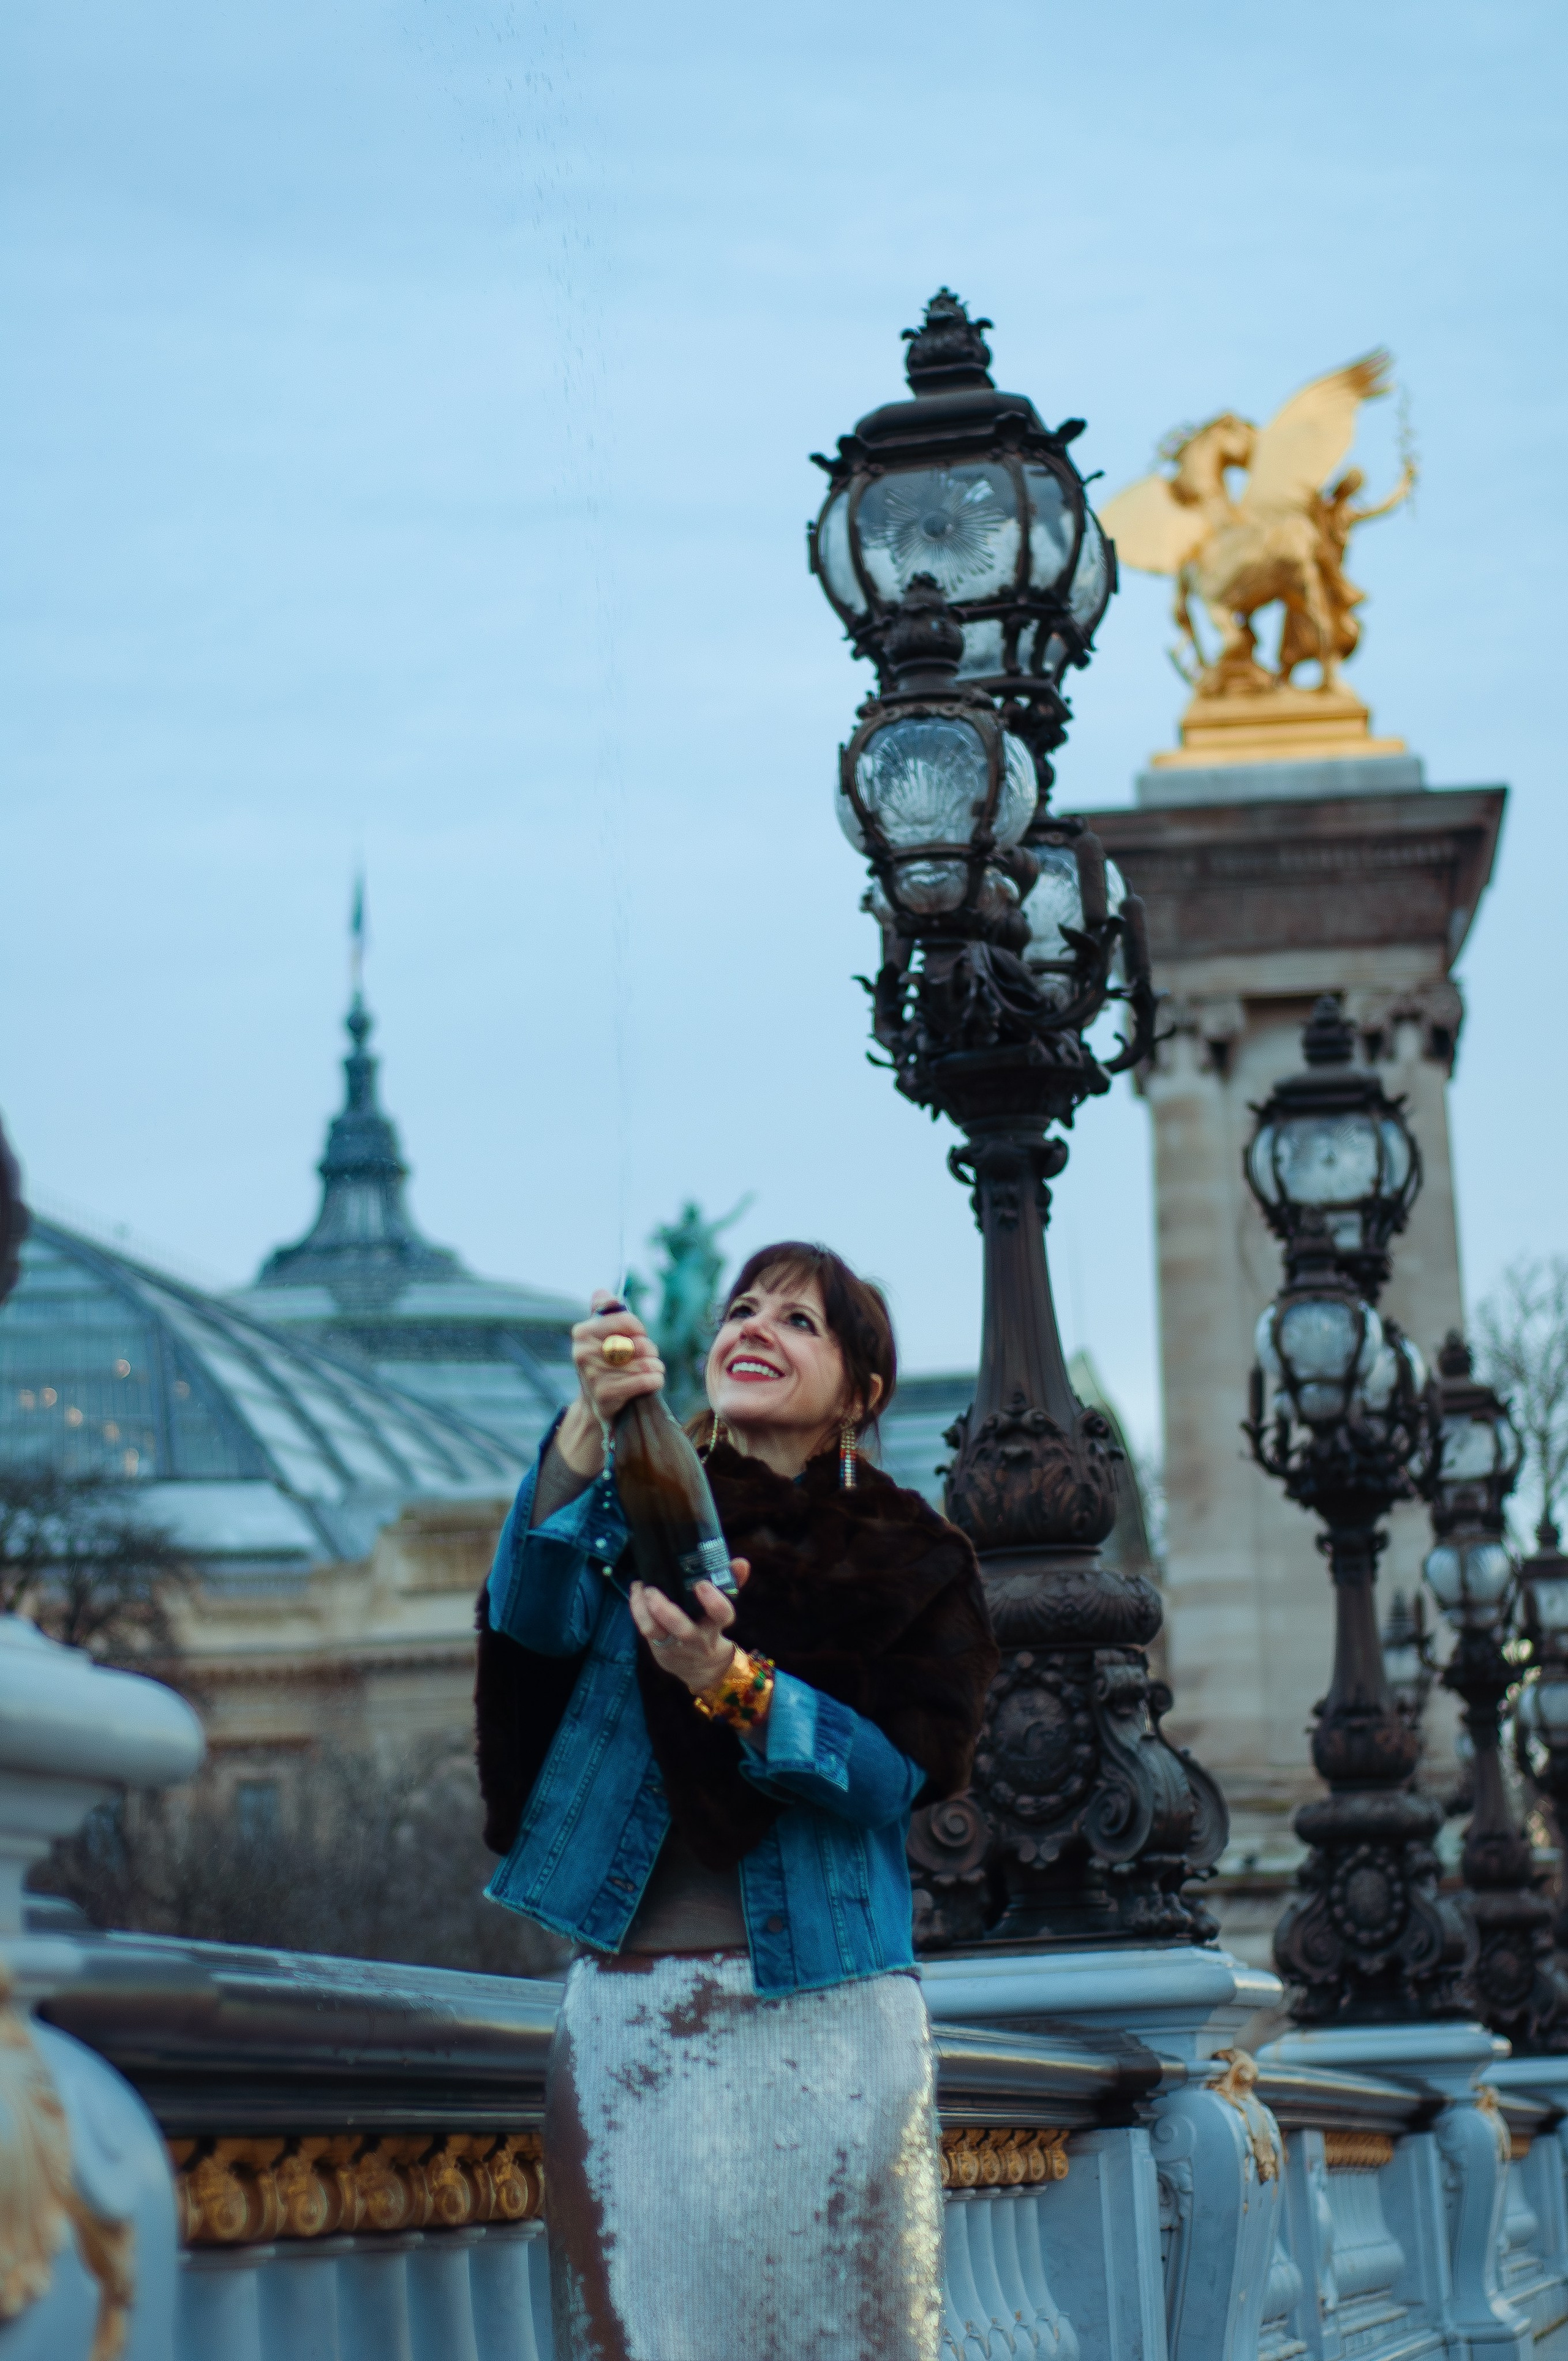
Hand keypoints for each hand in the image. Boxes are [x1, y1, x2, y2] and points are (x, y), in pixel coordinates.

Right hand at [558, 1292, 665, 1474]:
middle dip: (650, 1350)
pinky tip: (655, 1380)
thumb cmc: (604, 1364)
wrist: (595, 1404)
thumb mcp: (600, 1336)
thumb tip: (601, 1293)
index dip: (639, 1329)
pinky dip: (655, 1380)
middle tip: (649, 1356)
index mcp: (582, 1332)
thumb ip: (604, 1313)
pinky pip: (643, 1381)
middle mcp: (583, 1352)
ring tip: (654, 1369)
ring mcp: (592, 1375)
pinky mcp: (605, 1395)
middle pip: (637, 1343)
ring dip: (655, 1366)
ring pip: (644, 1363)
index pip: (626, 1320)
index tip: (640, 1336)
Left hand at [629, 1562, 750, 1693]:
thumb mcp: (723, 1609)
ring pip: (657, 1632)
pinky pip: (646, 1631)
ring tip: (641, 1588)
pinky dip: (637, 1610)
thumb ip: (731, 1583)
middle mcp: (697, 1638)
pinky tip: (636, 1593)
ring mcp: (675, 1645)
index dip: (713, 1602)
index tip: (702, 1584)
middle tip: (653, 1590)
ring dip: (644, 1610)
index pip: (721, 1615)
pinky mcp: (659, 1647)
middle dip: (666, 1611)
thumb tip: (741, 1563)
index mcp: (716, 1625)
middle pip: (684, 1630)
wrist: (702, 1668)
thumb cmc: (711, 1627)